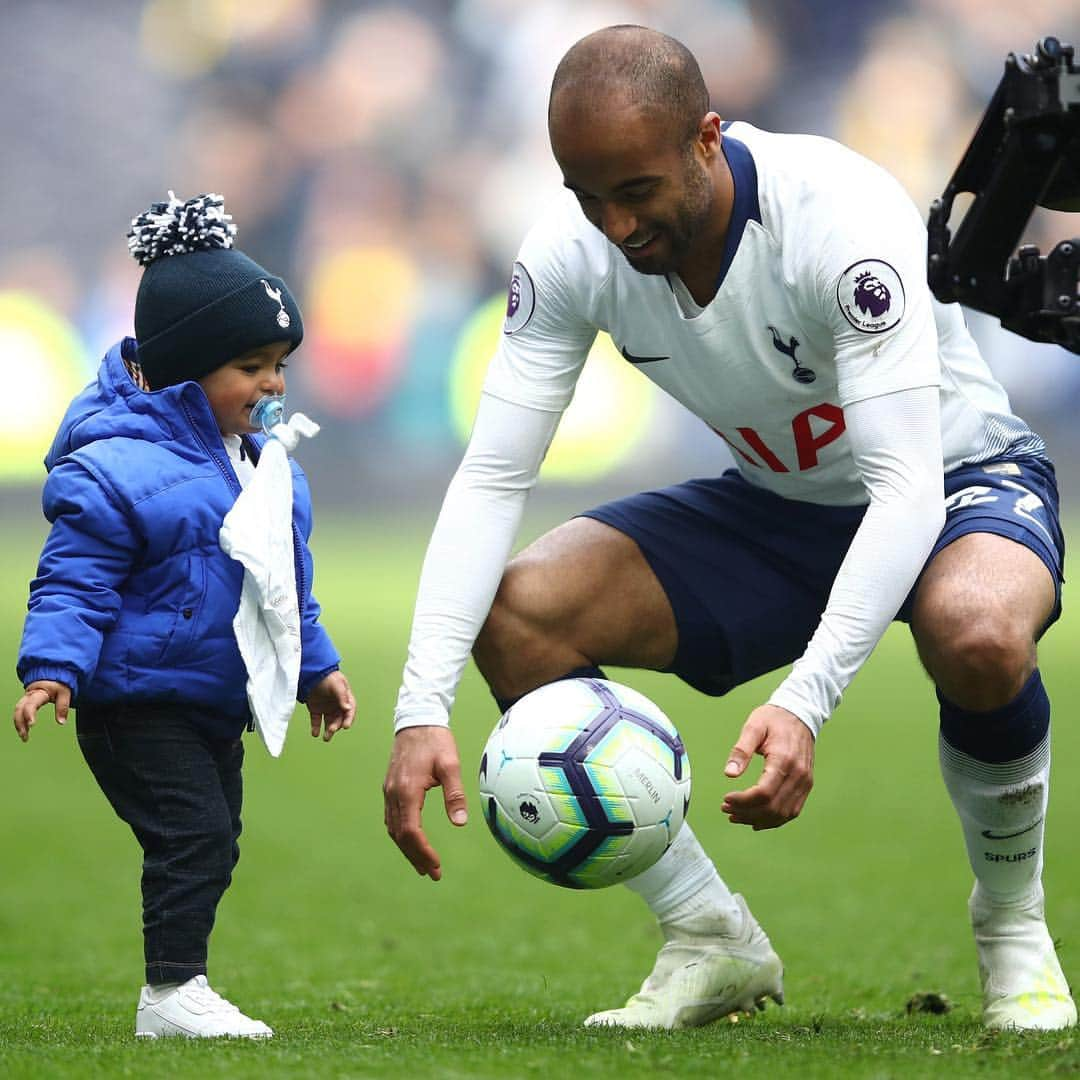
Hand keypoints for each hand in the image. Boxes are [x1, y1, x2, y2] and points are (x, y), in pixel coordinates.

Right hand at [13, 680, 71, 742]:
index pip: (31, 704)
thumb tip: (61, 722)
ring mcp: (25, 699)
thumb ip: (63, 706)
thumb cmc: (58, 684)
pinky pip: (19, 713)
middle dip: (20, 723)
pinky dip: (20, 722)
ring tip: (24, 737)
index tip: (32, 725)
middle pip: (19, 709)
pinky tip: (24, 731)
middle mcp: (28, 696)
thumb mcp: (64, 693)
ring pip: (17, 712)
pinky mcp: (24, 703)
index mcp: (38, 692)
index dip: (29, 714)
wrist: (50, 675)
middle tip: (25, 737)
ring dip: (19, 725)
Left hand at [305, 671, 355, 740]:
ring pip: (329, 722)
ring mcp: (327, 708)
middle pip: (339, 718)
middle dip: (336, 726)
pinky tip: (314, 733)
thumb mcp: (336, 685)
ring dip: (328, 730)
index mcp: (345, 698)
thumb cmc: (327, 677)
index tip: (345, 726)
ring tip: (325, 738)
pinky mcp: (316, 710)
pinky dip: (315, 728)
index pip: (350, 710)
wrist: (311, 673)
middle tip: (331, 730)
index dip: (349, 719)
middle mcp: (337, 705)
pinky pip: (317, 721)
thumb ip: (342, 696)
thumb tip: (347, 708)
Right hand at [383, 726, 466, 880]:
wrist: (416, 719)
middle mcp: (393, 794)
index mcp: (407, 790)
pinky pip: (392, 818)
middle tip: (432, 873)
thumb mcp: (450, 765)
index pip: (410, 831)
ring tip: (423, 864)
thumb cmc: (436, 741)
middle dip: (415, 856)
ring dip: (407, 848)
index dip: (422, 852)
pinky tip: (411, 841)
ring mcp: (389, 791)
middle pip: (399, 835)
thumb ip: (454, 794)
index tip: (435, 866)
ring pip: (393, 829)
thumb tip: (459, 823)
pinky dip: (401, 834)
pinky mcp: (390, 788)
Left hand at [721, 704, 814, 828]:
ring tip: (735, 816)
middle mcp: (798, 775)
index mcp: (784, 760)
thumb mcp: (753, 727)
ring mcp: (805, 782)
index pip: (763, 793)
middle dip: (746, 812)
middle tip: (725, 809)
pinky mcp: (806, 785)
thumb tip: (729, 773)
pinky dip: (773, 820)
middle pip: (772, 807)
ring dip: (758, 819)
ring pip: (782, 813)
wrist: (799, 714)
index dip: (743, 801)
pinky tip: (756, 820)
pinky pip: (791, 811)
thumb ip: (741, 750)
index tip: (726, 799)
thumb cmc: (774, 719)